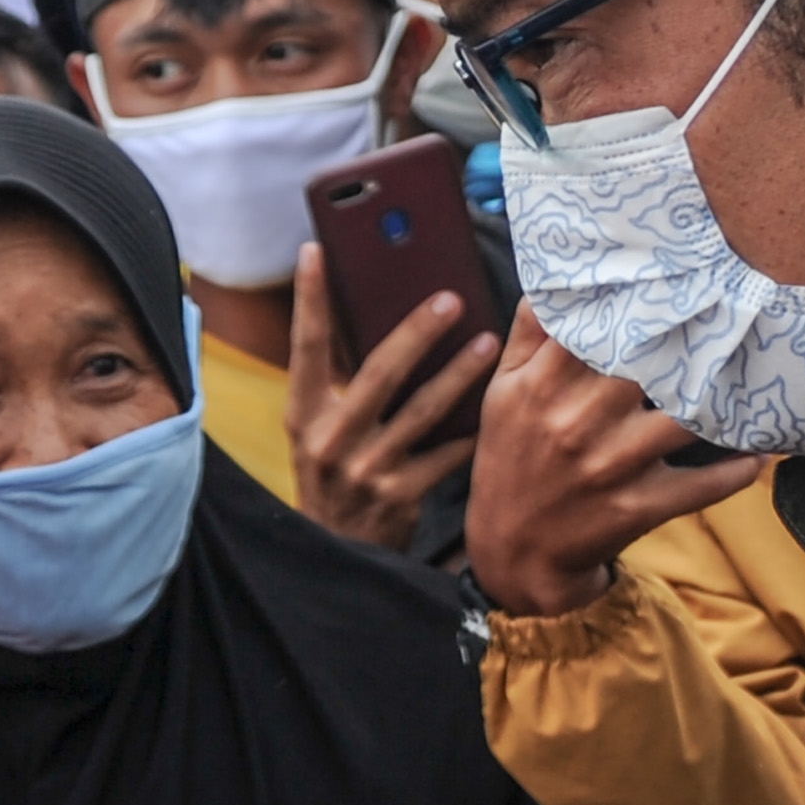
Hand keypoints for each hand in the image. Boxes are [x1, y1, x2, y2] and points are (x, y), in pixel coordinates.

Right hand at [284, 241, 495, 551]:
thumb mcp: (322, 429)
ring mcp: (366, 469)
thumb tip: (385, 315)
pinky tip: (500, 407)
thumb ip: (344, 384)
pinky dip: (472, 430)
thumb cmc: (337, 473)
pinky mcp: (401, 496)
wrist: (338, 553)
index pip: (304, 347)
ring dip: (459, 375)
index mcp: (304, 414)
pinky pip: (447, 454)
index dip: (308, 299)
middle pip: (379, 373)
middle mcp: (330, 440)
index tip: (314, 251)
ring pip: (422, 412)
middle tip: (451, 298)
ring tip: (488, 343)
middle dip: (417, 332)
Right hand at [466, 306, 761, 614]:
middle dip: (692, 340)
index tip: (676, 281)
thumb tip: (560, 280)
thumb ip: (529, 332)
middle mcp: (578, 419)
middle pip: (652, 363)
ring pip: (686, 417)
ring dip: (727, 399)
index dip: (639, 301)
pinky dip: (738, 470)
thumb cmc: (511, 459)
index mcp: (543, 384)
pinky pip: (703, 484)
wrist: (514, 551)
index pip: (598, 326)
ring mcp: (612, 464)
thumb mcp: (503, 392)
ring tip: (756, 375)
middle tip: (731, 316)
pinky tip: (760, 451)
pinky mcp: (638, 505)